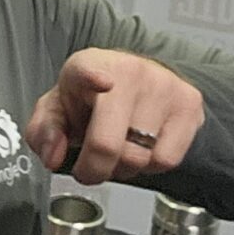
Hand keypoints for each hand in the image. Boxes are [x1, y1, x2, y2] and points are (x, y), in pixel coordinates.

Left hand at [25, 48, 203, 184]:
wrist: (137, 84)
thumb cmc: (91, 100)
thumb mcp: (57, 111)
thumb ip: (44, 133)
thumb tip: (53, 156)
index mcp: (87, 66)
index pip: (87, 71)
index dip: (92, 78)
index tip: (101, 82)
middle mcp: (129, 70)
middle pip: (108, 144)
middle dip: (94, 168)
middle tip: (90, 165)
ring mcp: (163, 85)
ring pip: (138, 158)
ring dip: (124, 168)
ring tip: (119, 147)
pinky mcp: (189, 103)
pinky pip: (166, 160)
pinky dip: (151, 166)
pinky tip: (143, 146)